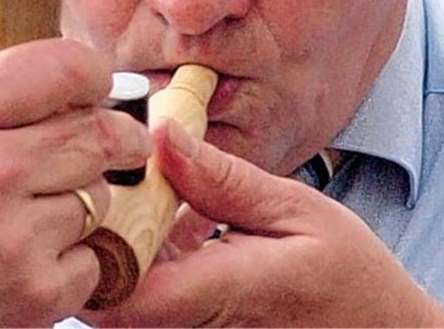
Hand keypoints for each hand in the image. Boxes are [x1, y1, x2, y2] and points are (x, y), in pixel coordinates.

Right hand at [0, 39, 150, 326]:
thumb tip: (79, 82)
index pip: (63, 66)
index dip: (93, 74)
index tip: (97, 86)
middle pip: (99, 133)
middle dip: (114, 137)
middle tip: (115, 143)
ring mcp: (13, 237)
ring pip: (100, 195)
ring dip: (83, 201)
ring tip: (31, 213)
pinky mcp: (33, 295)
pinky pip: (94, 256)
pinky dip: (73, 259)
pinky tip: (26, 258)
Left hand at [87, 120, 443, 326]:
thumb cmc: (351, 281)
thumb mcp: (297, 211)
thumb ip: (221, 179)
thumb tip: (161, 134)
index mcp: (224, 295)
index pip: (120, 291)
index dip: (93, 241)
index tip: (102, 187)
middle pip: (108, 296)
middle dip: (100, 235)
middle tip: (117, 181)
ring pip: (119, 303)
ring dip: (122, 248)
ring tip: (152, 200)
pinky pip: (145, 308)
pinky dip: (144, 266)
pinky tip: (171, 233)